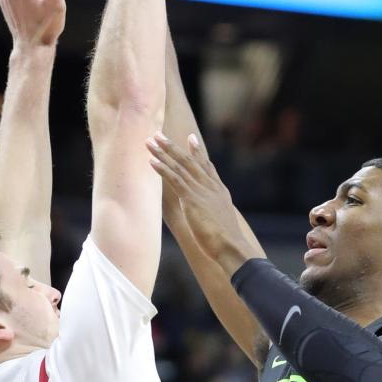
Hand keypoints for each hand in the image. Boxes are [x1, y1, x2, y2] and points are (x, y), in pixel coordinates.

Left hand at [147, 132, 261, 269]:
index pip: (207, 167)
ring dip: (163, 153)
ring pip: (179, 166)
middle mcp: (211, 187)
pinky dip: (162, 168)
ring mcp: (201, 191)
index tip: (191, 138)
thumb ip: (215, 216)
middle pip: (190, 161)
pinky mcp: (192, 199)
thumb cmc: (227, 243)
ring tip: (149, 141)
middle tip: (159, 134)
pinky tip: (151, 161)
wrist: (232, 247)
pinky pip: (174, 179)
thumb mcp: (223, 224)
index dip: (198, 152)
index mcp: (219, 192)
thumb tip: (214, 222)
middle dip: (173, 147)